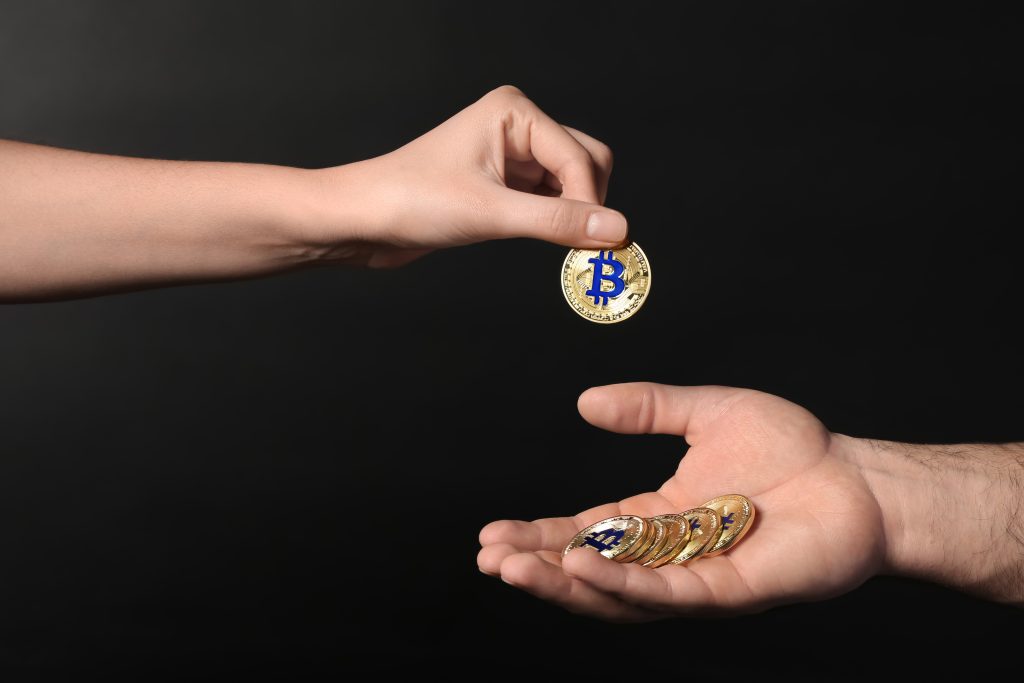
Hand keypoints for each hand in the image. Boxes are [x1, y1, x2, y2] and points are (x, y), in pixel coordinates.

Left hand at [305, 85, 626, 266]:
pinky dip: (556, 225)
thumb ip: (558, 222)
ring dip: (573, 218)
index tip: (600, 246)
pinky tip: (549, 245)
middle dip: (588, 205)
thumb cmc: (408, 200)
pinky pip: (548, 203)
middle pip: (586, 164)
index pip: (580, 157)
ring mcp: (510, 157)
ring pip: (570, 186)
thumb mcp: (491, 214)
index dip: (591, 203)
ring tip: (570, 253)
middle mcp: (516, 128)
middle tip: (588, 249)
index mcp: (514, 113)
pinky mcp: (502, 187)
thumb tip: (617, 230)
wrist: (359, 220)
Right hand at [477, 383, 885, 619]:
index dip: (539, 534)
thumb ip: (648, 406)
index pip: (587, 532)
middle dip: (536, 565)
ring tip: (516, 568)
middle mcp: (669, 555)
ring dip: (564, 583)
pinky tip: (581, 567)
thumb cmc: (792, 446)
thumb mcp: (705, 412)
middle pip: (590, 570)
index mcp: (659, 517)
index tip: (494, 535)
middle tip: (490, 559)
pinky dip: (620, 583)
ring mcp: (696, 579)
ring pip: (618, 593)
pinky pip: (666, 594)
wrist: (857, 476)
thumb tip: (586, 401)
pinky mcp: (727, 592)